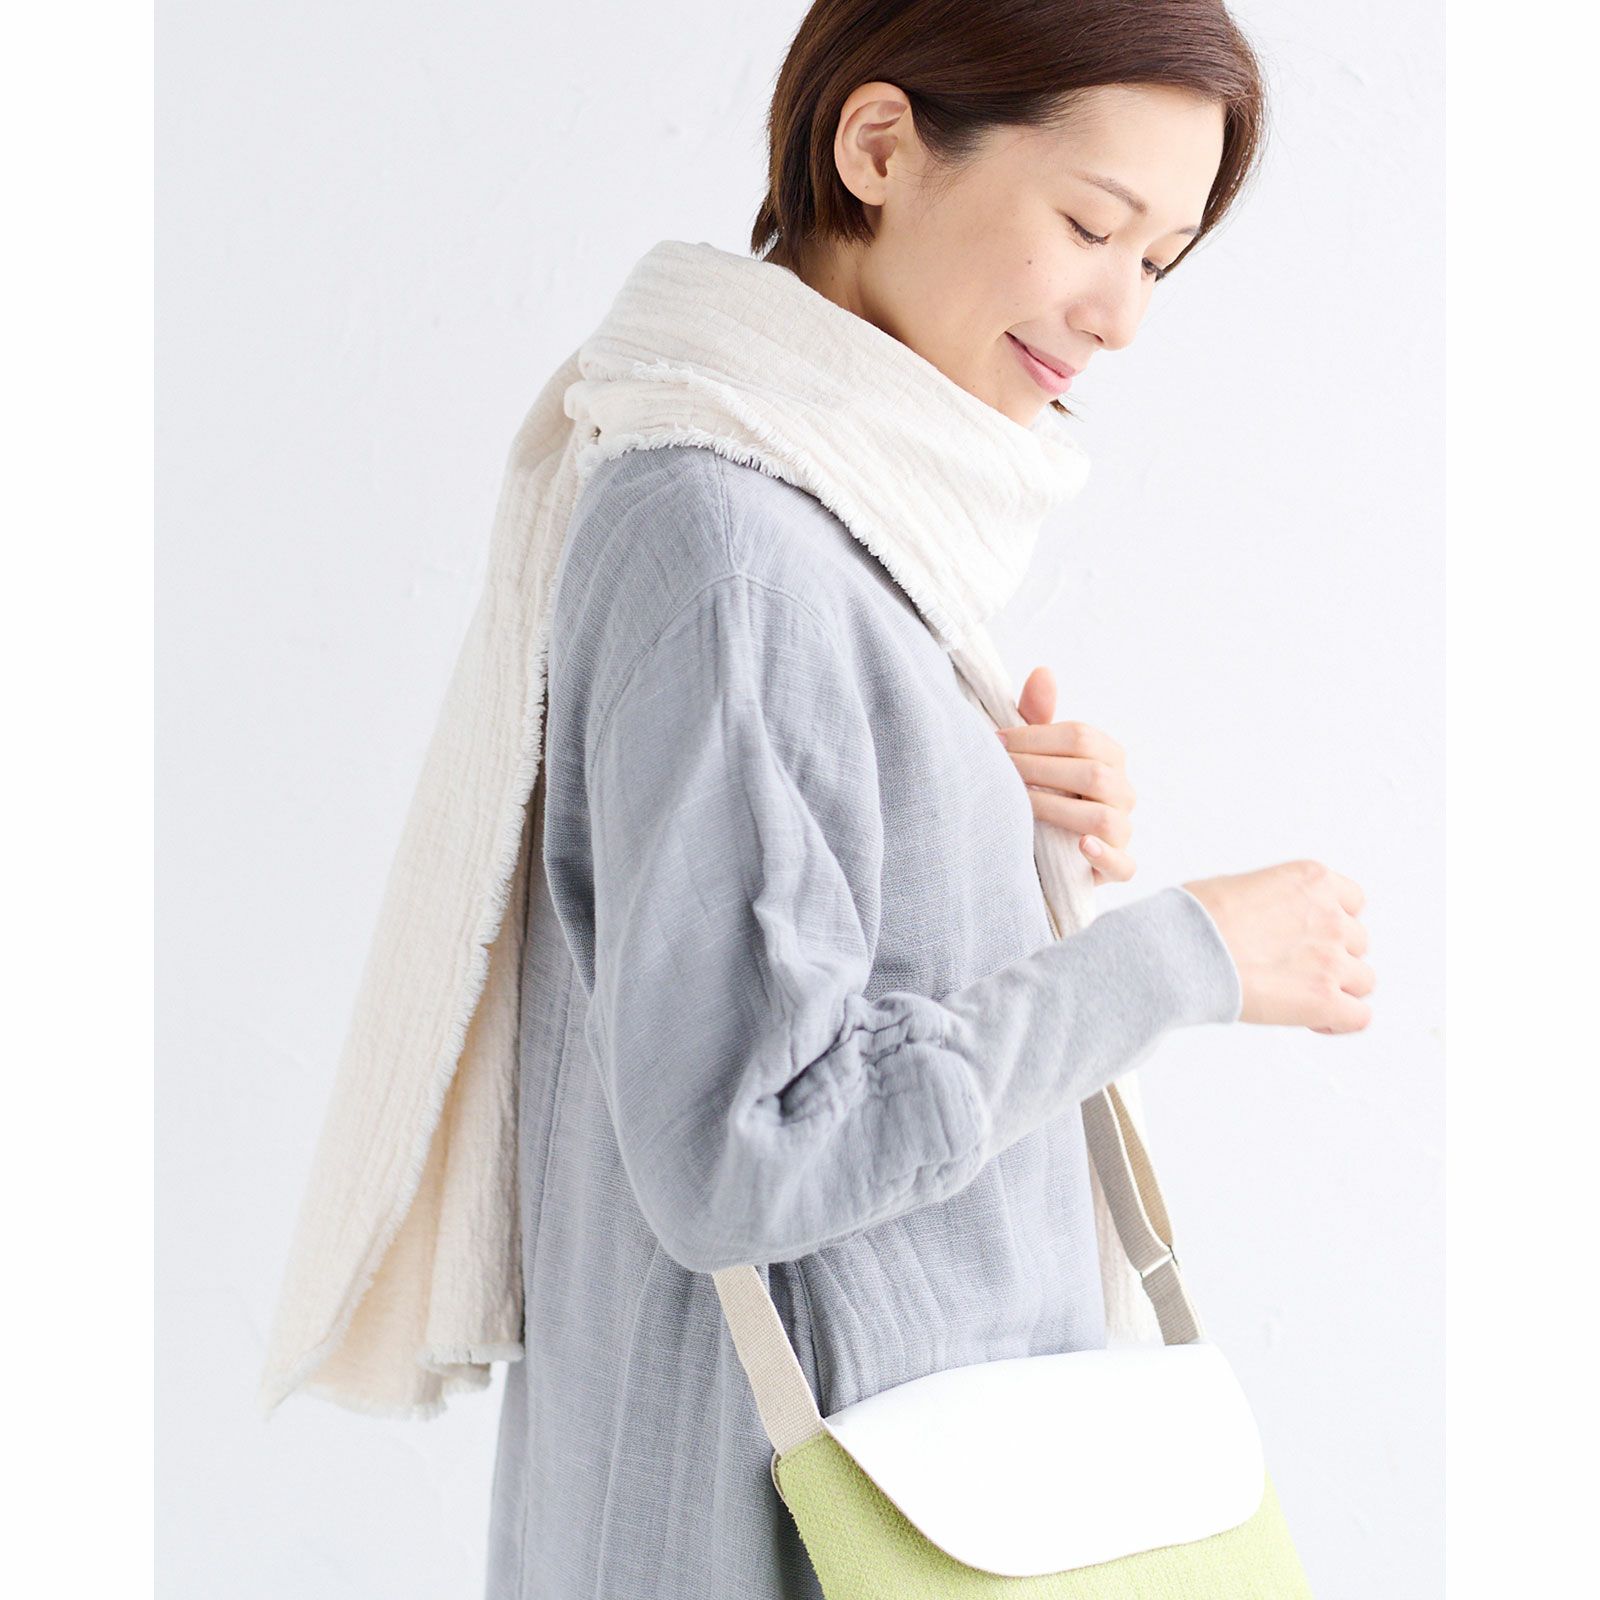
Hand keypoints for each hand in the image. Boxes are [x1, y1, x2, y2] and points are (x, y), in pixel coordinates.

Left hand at [995, 666, 1135, 884]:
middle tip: (1000, 772)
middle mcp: (1123, 790)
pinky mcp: (1118, 866)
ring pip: (1104, 817)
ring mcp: (1123, 829)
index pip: (1080, 736)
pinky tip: (1080, 844)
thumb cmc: (1040, 789)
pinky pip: (1124, 864)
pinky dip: (1104, 855)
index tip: (995, 742)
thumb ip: (1038, 717)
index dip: (1035, 737)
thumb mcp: (1036, 753)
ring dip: (1057, 809)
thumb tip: (1042, 671)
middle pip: (1092, 774)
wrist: (1039, 850)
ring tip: (1022, 804)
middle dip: (1040, 770)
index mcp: (1107, 755)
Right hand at [1181, 861, 1374, 1033]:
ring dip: (1337, 988)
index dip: (1333, 922)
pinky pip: (1358, 1017)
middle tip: (1298, 968)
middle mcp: (1330, 917)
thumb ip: (1272, 899)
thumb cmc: (1195, 919)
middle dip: (1332, 956)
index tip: (1314, 936)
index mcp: (1312, 881)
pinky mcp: (1324, 1000)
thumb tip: (1263, 916)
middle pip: (1357, 943)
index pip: (1353, 901)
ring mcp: (1332, 960)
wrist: (1183, 951)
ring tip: (1302, 996)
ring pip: (1362, 981)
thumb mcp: (1239, 885)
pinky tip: (1317, 1021)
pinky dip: (1340, 1021)